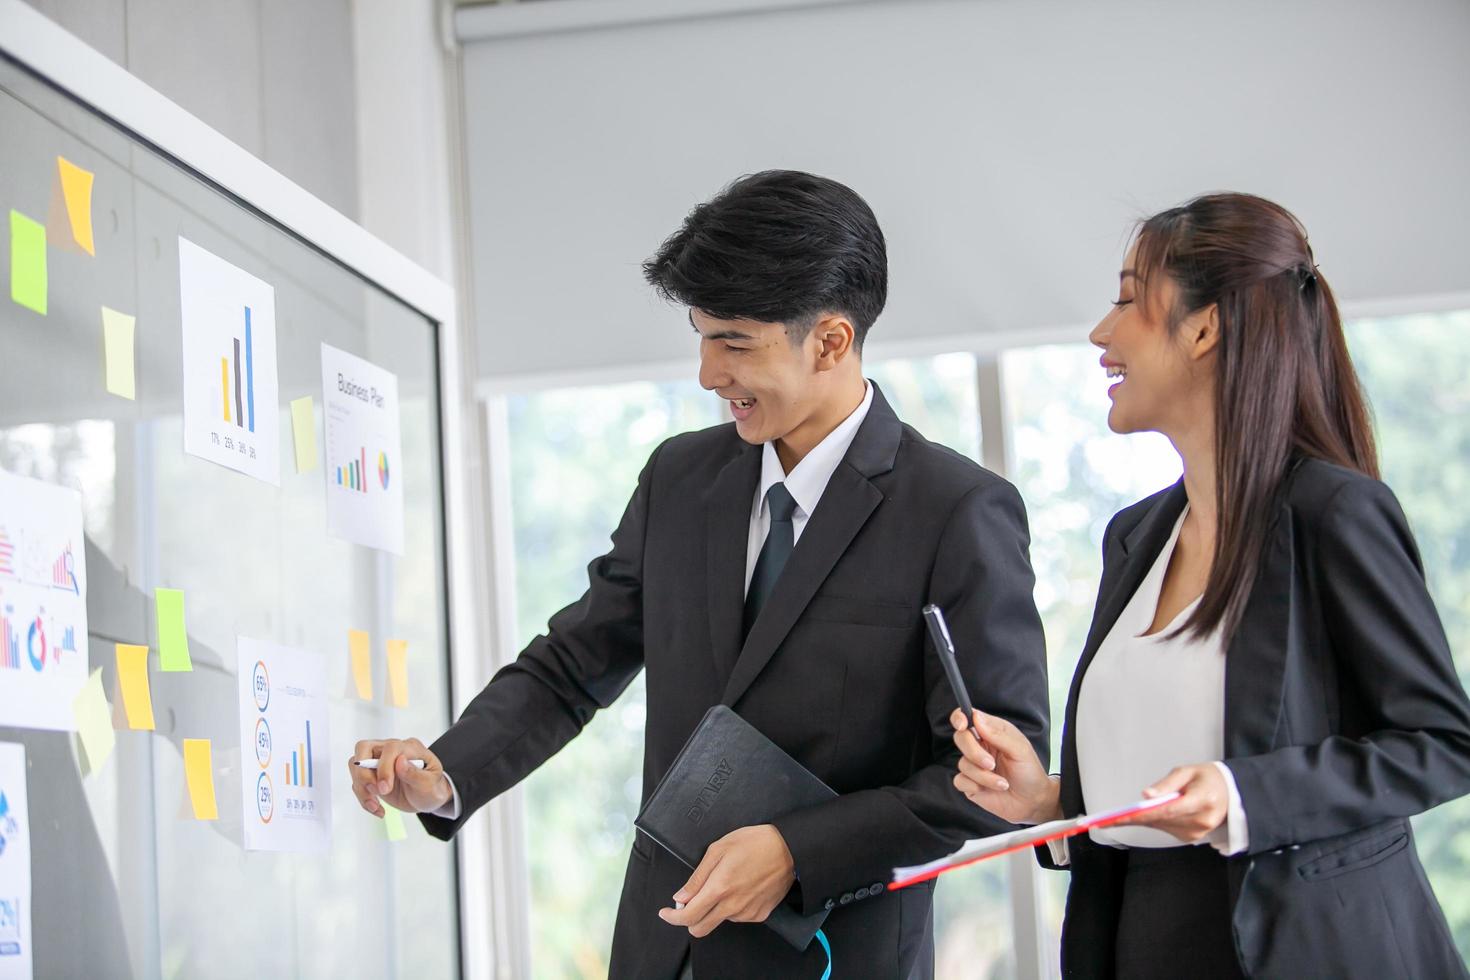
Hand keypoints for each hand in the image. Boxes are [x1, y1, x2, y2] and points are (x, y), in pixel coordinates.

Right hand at [349, 737, 449, 816]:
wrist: (427, 798)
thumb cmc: (432, 788)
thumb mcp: (430, 784)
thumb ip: (416, 773)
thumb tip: (400, 761)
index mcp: (409, 748)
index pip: (390, 748)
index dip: (384, 767)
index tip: (386, 789)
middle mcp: (391, 750)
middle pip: (363, 748)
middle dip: (363, 772)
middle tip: (375, 792)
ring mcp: (379, 761)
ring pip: (355, 766)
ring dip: (362, 789)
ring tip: (376, 806)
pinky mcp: (372, 775)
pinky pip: (357, 783)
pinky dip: (363, 798)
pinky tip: (378, 809)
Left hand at [656, 824, 795, 937]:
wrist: (789, 849)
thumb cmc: (754, 843)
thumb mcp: (718, 849)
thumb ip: (697, 877)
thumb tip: (681, 896)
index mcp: (719, 888)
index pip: (688, 916)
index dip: (672, 917)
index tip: (667, 912)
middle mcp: (732, 906)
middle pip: (700, 929)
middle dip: (690, 919)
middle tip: (692, 901)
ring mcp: (747, 913)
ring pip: (719, 920)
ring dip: (715, 908)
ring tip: (728, 882)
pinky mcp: (760, 915)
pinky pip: (738, 917)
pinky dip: (733, 907)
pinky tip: (742, 888)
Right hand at [950, 708, 1059, 825]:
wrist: (1033, 802)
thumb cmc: (1029, 772)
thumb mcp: (1020, 750)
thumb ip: (998, 734)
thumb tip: (977, 718)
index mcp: (992, 732)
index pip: (969, 717)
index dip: (960, 717)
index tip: (963, 726)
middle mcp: (980, 746)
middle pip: (960, 738)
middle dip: (974, 752)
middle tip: (992, 764)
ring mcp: (973, 765)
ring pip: (962, 763)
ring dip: (983, 776)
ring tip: (1003, 783)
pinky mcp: (970, 783)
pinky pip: (960, 780)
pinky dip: (975, 786)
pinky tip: (991, 789)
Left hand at [1114, 763, 1227, 842]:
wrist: (1230, 793)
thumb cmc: (1207, 778)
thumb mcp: (1187, 771)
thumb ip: (1166, 784)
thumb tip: (1147, 795)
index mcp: (1203, 799)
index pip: (1168, 810)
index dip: (1142, 815)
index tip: (1121, 817)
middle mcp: (1201, 820)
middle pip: (1160, 820)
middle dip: (1132, 818)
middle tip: (1104, 821)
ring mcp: (1197, 832)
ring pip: (1160, 825)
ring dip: (1140, 820)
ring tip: (1116, 818)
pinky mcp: (1191, 837)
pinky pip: (1165, 828)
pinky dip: (1152, 821)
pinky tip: (1140, 816)